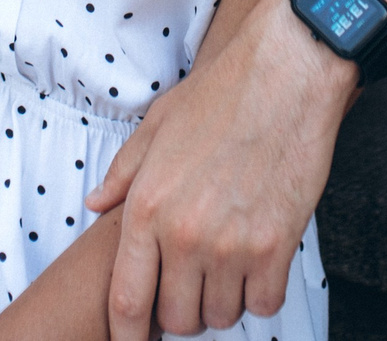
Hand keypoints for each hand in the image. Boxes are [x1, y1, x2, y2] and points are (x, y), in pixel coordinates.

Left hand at [89, 0, 358, 338]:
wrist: (289, 71)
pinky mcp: (276, 245)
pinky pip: (264, 304)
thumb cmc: (225, 92)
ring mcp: (231, 244)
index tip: (134, 340)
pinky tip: (262, 263)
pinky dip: (263, 292)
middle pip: (177, 320)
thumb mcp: (158, 124)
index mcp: (147, 207)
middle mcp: (184, 234)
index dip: (127, 334)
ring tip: (231, 266)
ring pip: (222, 315)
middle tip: (196, 284)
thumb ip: (124, 172)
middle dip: (184, 311)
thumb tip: (97, 203)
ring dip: (225, 300)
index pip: (126, 300)